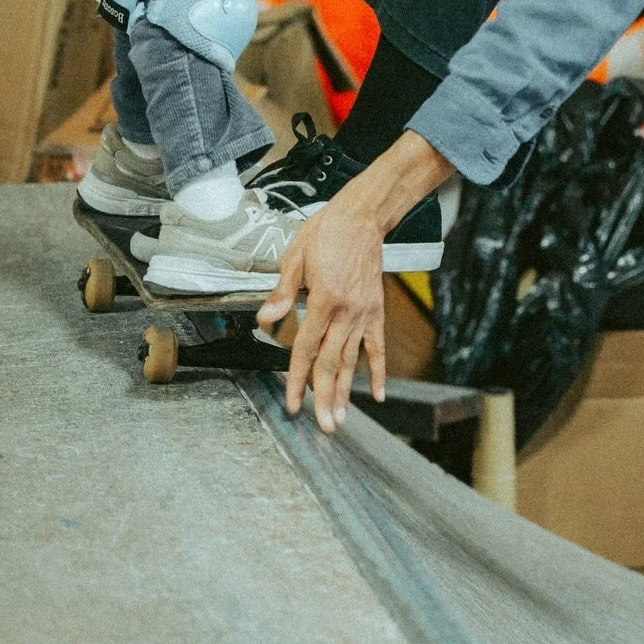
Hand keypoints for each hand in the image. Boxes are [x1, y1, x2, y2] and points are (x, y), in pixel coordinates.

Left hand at [259, 129, 455, 430]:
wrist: (362, 217)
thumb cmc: (326, 233)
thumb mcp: (295, 256)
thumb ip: (283, 292)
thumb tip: (264, 319)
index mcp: (324, 300)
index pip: (306, 349)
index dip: (296, 379)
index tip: (292, 404)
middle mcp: (347, 312)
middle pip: (332, 363)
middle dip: (325, 397)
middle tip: (323, 427)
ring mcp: (364, 313)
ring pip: (353, 360)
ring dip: (347, 392)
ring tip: (342, 419)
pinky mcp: (376, 310)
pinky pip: (378, 346)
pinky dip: (379, 372)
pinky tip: (378, 395)